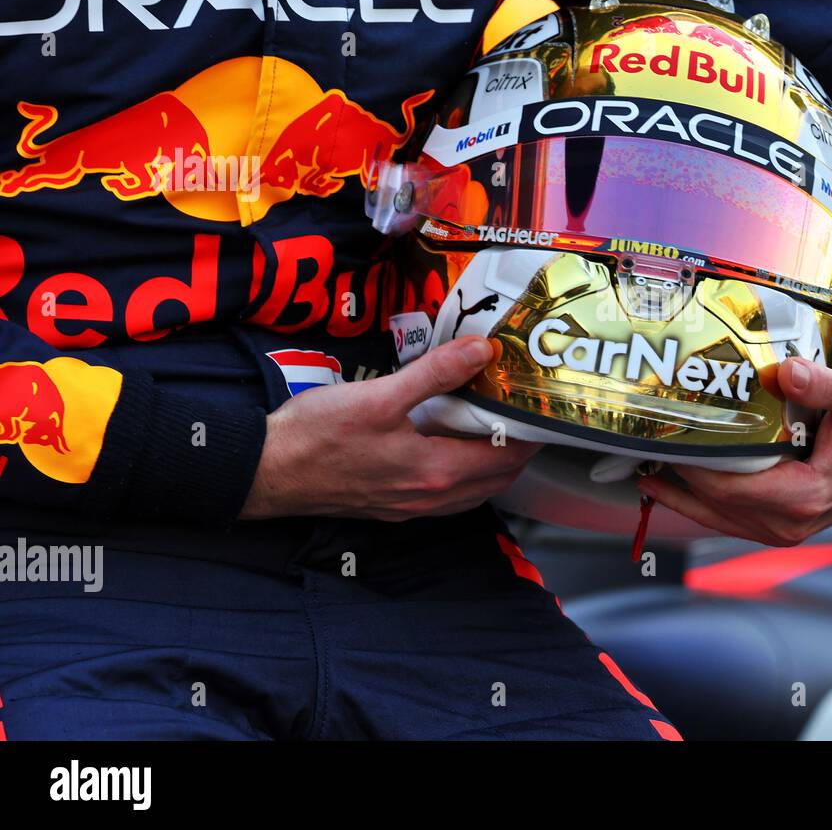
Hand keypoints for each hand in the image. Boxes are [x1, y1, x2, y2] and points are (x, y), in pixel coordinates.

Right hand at [241, 336, 540, 521]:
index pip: (505, 458)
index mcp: (435, 473)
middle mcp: (429, 499)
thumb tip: (482, 351)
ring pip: (470, 492)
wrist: (264, 473)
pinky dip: (461, 476)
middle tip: (522, 415)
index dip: (528, 435)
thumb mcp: (380, 395)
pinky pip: (444, 498)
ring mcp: (408, 508)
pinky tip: (449, 451)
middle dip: (515, 451)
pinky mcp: (389, 507)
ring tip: (492, 430)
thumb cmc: (316, 436)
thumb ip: (436, 373)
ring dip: (490, 466)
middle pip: (495, 480)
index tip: (539, 409)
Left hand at [637, 358, 831, 545]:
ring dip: (684, 498)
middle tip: (637, 451)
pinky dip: (706, 504)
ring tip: (646, 469)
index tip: (662, 440)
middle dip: (675, 482)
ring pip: (720, 520)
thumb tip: (786, 371)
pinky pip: (735, 519)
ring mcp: (789, 527)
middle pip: (715, 509)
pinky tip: (682, 483)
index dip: (691, 467)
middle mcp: (792, 522)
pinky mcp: (787, 522)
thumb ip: (825, 385)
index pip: (730, 488)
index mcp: (806, 496)